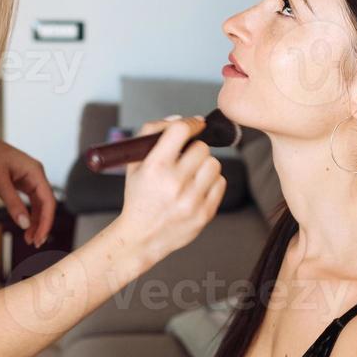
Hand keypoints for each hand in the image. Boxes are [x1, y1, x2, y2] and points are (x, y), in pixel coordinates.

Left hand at [0, 131, 55, 246]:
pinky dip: (28, 214)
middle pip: (46, 204)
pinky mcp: (19, 182)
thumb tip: (24, 224)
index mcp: (35, 171)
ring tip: (29, 238)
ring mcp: (28, 178)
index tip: (39, 237)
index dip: (46, 221)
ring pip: (38, 204)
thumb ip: (12, 203)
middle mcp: (35, 175)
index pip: (48, 201)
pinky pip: (29, 201)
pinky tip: (24, 225)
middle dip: (42, 224)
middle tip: (34, 242)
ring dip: (35, 221)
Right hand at [113, 116, 225, 264]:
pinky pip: (221, 183)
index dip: (191, 123)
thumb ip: (152, 134)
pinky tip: (197, 188)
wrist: (142, 237)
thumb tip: (181, 119)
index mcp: (154, 167)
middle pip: (202, 147)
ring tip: (191, 175)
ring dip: (204, 165)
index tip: (195, 125)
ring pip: (214, 164)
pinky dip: (211, 182)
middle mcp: (174, 183)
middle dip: (194, 149)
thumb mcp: (135, 164)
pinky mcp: (205, 213)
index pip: (180, 130)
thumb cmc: (139, 197)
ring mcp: (191, 200)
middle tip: (185, 159)